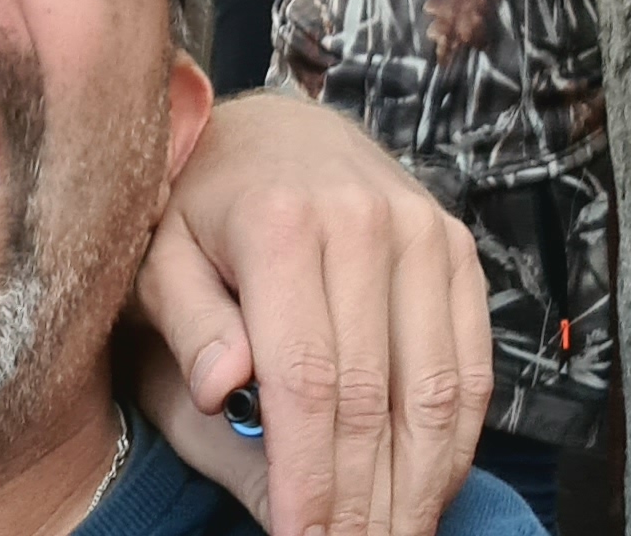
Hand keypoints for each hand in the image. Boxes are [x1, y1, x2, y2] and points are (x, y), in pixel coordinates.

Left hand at [137, 93, 486, 535]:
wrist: (269, 131)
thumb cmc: (197, 211)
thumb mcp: (158, 259)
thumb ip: (189, 327)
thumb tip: (223, 392)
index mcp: (282, 222)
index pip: (307, 381)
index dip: (309, 477)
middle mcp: (366, 219)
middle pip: (375, 398)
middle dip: (361, 501)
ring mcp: (424, 231)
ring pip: (438, 391)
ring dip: (417, 487)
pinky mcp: (458, 247)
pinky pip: (472, 365)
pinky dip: (454, 441)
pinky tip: (425, 491)